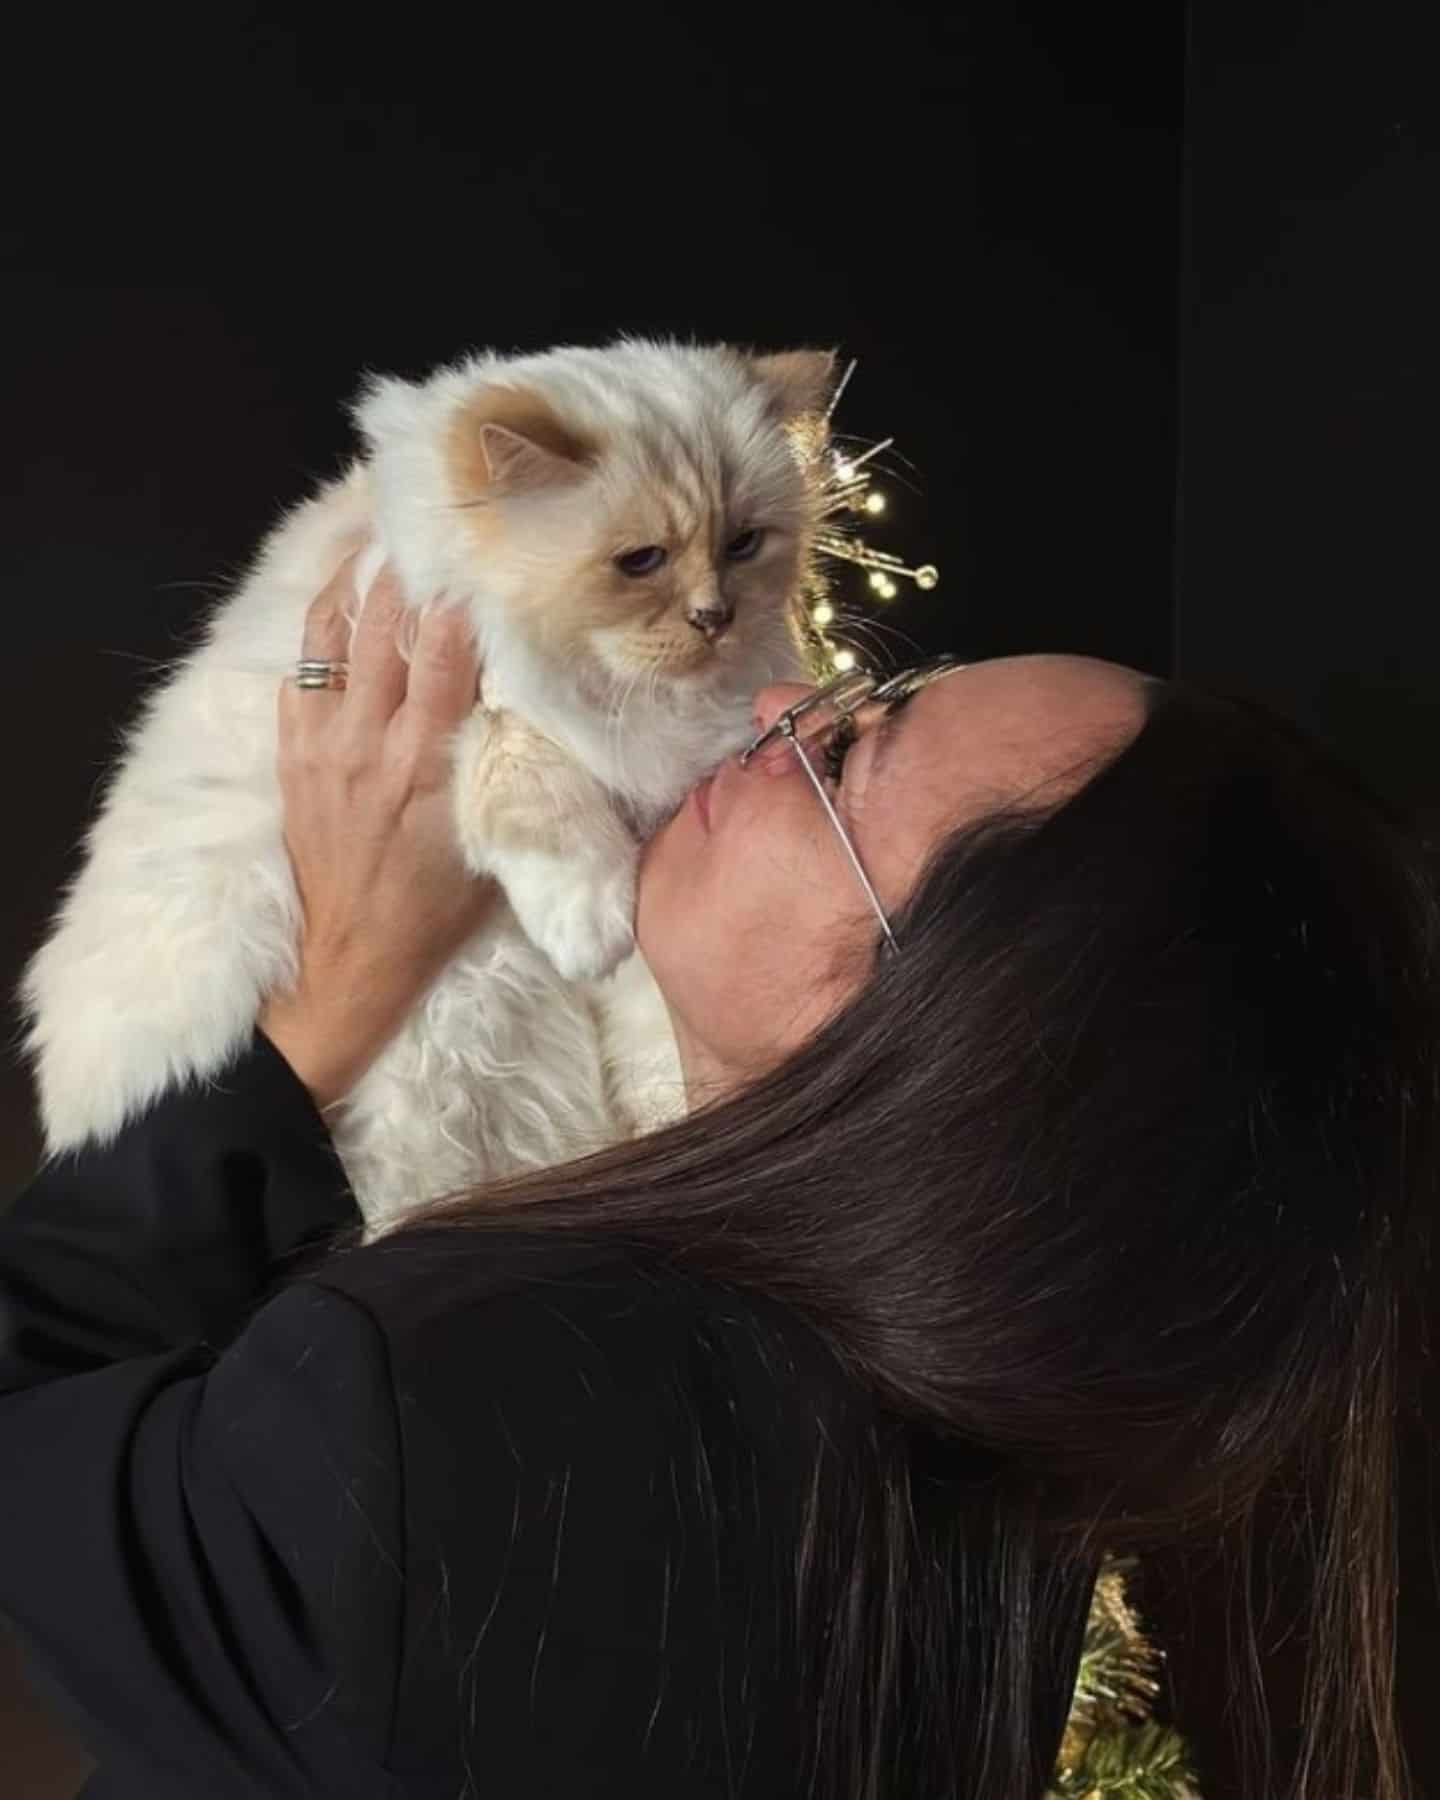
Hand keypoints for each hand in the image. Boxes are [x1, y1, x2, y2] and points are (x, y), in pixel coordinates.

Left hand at [258, 550, 500, 1109]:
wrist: (352, 958)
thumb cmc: (437, 911)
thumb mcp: (493, 849)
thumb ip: (513, 779)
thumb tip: (552, 721)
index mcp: (423, 770)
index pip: (439, 663)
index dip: (455, 607)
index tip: (474, 561)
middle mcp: (367, 746)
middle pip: (382, 634)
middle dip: (406, 575)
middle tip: (431, 526)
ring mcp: (321, 747)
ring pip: (334, 641)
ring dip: (360, 585)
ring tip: (383, 538)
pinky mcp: (294, 756)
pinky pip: (300, 673)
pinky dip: (321, 630)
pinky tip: (342, 595)